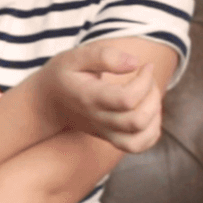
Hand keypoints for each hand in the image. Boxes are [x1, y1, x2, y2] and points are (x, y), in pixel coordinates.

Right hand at [42, 41, 164, 153]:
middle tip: (147, 79)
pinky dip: (152, 132)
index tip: (145, 66)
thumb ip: (104, 56)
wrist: (47, 103)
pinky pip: (138, 146)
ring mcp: (104, 132)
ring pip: (140, 137)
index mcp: (90, 97)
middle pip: (137, 120)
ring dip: (154, 114)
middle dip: (152, 96)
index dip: (145, 81)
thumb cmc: (64, 75)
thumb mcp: (76, 57)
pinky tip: (148, 112)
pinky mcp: (110, 138)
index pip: (127, 99)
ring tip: (149, 96)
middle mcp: (98, 119)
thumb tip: (135, 63)